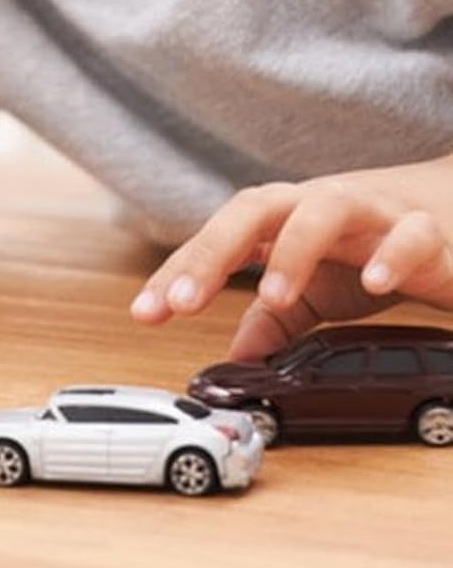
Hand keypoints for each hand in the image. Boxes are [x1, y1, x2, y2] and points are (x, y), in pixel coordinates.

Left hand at [131, 157, 452, 358]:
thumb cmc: (370, 246)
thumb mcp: (313, 290)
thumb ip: (272, 322)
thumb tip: (234, 360)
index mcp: (283, 222)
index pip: (218, 237)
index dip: (178, 272)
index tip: (144, 312)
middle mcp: (320, 207)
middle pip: (256, 207)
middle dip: (213, 252)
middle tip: (183, 302)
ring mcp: (374, 213)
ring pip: (328, 207)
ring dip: (294, 250)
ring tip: (271, 295)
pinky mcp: (428, 231)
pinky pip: (411, 233)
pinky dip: (393, 253)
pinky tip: (375, 281)